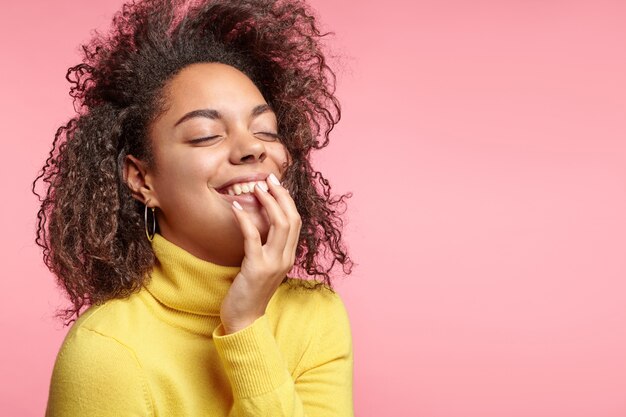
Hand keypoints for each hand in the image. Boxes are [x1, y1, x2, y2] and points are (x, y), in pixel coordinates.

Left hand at [219, 173, 301, 333]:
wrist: (245, 319)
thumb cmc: (251, 291)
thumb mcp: (265, 266)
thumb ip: (268, 247)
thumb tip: (261, 225)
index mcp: (289, 256)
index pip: (296, 221)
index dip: (287, 200)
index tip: (276, 184)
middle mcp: (286, 258)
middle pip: (291, 218)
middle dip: (280, 195)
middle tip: (267, 178)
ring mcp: (274, 263)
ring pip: (279, 224)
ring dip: (268, 202)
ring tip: (256, 188)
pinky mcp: (257, 268)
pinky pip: (253, 237)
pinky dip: (245, 219)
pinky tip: (235, 208)